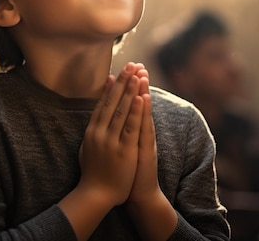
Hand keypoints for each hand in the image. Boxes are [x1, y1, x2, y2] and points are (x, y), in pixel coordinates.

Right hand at [78, 62, 144, 205]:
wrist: (96, 195)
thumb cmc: (92, 174)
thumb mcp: (86, 149)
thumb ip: (91, 134)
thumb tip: (92, 121)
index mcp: (92, 131)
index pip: (102, 104)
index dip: (110, 88)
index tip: (116, 73)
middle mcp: (100, 132)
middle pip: (113, 102)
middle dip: (123, 82)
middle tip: (130, 65)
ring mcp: (111, 140)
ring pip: (122, 110)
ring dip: (130, 90)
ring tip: (137, 74)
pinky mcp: (124, 150)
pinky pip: (131, 127)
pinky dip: (135, 111)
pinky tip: (140, 97)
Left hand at [126, 66, 161, 204]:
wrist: (140, 194)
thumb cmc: (128, 171)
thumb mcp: (124, 147)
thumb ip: (121, 131)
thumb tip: (112, 116)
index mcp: (133, 131)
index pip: (131, 103)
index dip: (130, 86)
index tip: (128, 68)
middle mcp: (140, 132)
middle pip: (138, 103)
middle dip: (137, 83)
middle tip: (137, 64)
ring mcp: (144, 140)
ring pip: (142, 112)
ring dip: (142, 91)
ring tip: (142, 74)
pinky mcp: (146, 149)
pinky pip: (144, 127)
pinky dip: (143, 112)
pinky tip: (144, 98)